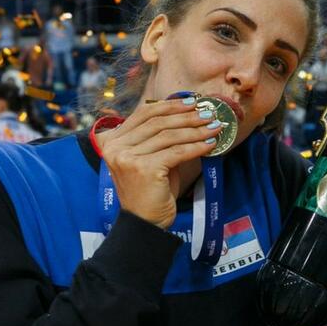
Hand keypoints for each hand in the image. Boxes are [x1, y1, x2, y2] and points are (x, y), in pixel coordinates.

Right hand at [97, 98, 222, 228]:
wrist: (144, 223)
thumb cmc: (150, 191)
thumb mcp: (150, 159)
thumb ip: (160, 138)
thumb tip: (190, 115)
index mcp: (112, 141)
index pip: (143, 114)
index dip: (169, 106)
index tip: (191, 102)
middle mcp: (116, 147)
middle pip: (157, 123)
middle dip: (187, 116)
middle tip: (208, 113)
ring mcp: (128, 158)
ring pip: (169, 136)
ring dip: (196, 130)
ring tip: (214, 127)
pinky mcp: (144, 169)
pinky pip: (176, 152)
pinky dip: (196, 147)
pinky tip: (210, 145)